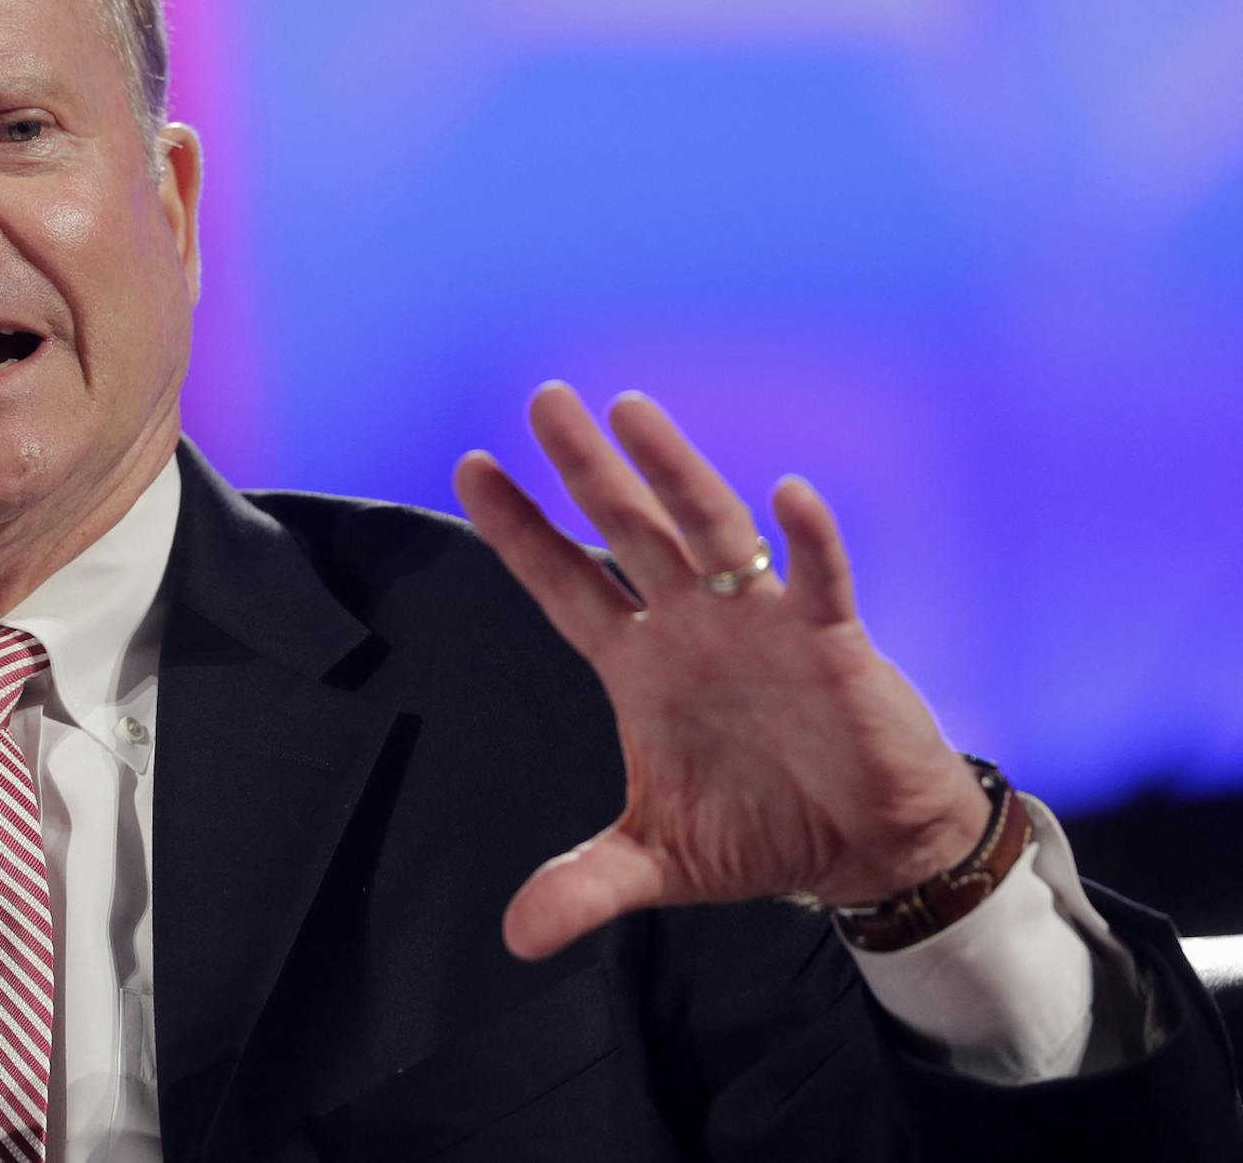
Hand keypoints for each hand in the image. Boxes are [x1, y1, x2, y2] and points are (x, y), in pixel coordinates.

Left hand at [454, 382, 989, 960]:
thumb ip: (586, 885)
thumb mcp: (656, 864)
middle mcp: (689, 626)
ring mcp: (758, 624)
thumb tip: (516, 937)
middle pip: (626, 530)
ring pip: (709, 530)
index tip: (471, 465)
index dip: (519, 530)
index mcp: (636, 663)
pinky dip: (805, 540)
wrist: (865, 851)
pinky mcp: (832, 642)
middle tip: (542, 398)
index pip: (564, 582)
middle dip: (584, 469)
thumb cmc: (758, 835)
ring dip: (673, 472)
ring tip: (630, 412)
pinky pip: (819, 579)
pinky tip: (786, 493)